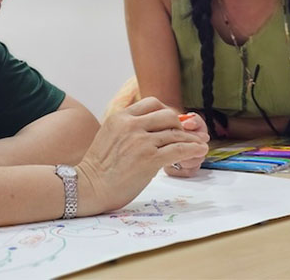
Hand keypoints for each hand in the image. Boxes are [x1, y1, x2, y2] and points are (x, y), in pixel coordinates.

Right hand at [75, 98, 208, 215]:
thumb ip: (128, 129)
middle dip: (180, 125)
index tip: (172, 122)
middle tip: (186, 134)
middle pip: (167, 115)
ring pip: (175, 133)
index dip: (166, 111)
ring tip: (200, 143)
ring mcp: (141, 141)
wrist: (90, 186)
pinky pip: (179, 149)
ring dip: (191, 138)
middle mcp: (131, 125)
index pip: (152, 103)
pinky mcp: (150, 159)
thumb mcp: (109, 135)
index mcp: (120, 117)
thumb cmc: (99, 167)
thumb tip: (154, 131)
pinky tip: (199, 150)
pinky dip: (193, 149)